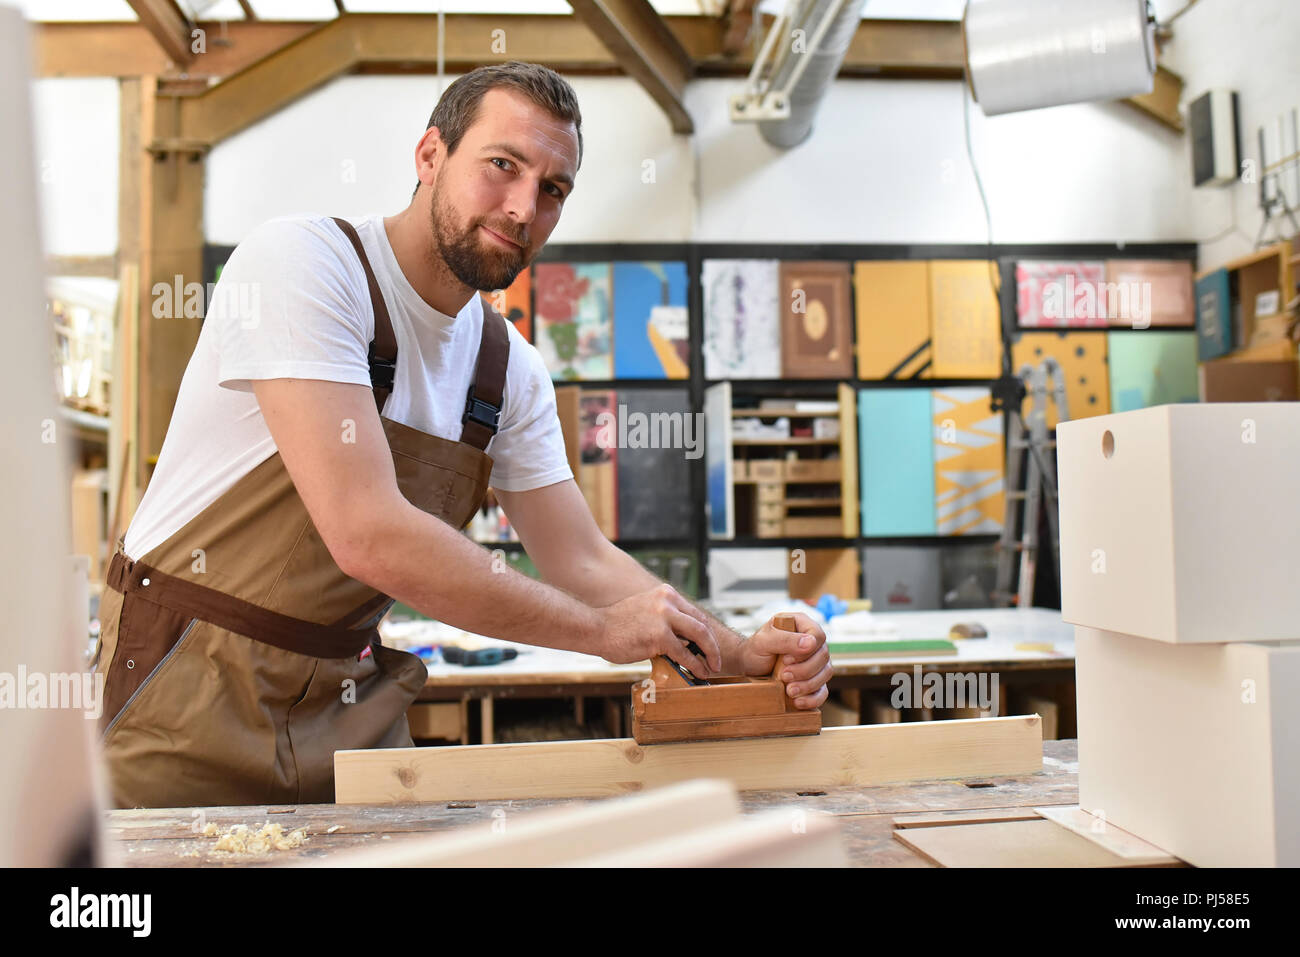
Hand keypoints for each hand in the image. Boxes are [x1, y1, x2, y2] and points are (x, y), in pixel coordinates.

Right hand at [598, 583, 721, 676]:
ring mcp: (664, 617)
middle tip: (716, 659)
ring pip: (699, 636)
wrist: (596, 628)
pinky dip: (695, 664)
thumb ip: (665, 618)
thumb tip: (682, 638)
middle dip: (712, 644)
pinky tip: (699, 672)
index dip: (705, 632)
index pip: (695, 613)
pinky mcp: (660, 636)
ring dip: (709, 654)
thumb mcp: (645, 610)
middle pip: (701, 623)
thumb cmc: (617, 624)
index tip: (709, 646)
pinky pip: (685, 652)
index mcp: (665, 594)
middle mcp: (667, 601)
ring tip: (712, 667)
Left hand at [739, 613, 830, 709]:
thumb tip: (810, 643)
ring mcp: (815, 661)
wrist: (749, 666)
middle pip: (823, 656)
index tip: (786, 659)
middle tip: (784, 676)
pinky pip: (822, 691)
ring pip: (826, 674)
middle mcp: (813, 642)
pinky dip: (813, 699)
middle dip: (805, 670)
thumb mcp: (764, 641)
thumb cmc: (755, 649)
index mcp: (802, 624)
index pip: (818, 635)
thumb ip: (785, 639)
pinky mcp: (814, 679)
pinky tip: (798, 702)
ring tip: (789, 690)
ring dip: (808, 685)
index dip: (806, 650)